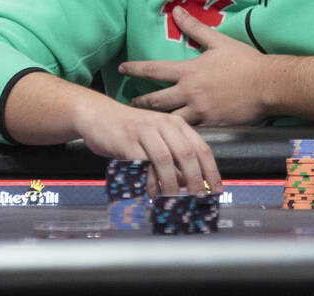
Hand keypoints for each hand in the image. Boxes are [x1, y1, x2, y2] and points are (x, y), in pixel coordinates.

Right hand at [72, 95, 221, 194]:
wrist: (97, 114)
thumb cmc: (130, 130)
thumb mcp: (158, 140)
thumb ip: (175, 159)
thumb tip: (190, 183)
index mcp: (176, 124)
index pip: (202, 148)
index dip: (211, 171)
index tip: (216, 189)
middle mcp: (164, 124)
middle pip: (187, 154)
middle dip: (196, 180)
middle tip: (198, 198)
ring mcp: (145, 131)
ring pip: (165, 160)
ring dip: (172, 184)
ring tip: (174, 199)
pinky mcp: (126, 141)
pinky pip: (142, 164)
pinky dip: (148, 181)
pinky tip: (151, 192)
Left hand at [121, 6, 268, 124]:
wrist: (268, 85)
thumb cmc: (245, 62)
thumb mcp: (219, 41)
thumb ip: (196, 28)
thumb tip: (177, 11)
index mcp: (190, 72)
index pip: (154, 70)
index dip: (135, 69)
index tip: (121, 69)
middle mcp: (190, 93)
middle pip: (156, 101)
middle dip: (140, 102)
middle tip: (130, 104)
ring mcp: (200, 111)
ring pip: (169, 120)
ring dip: (156, 121)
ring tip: (148, 123)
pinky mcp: (211, 125)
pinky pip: (190, 132)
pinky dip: (179, 132)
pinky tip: (173, 135)